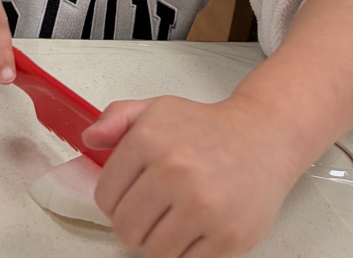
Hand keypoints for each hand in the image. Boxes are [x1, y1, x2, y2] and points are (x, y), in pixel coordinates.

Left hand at [82, 94, 296, 256]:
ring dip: (160, 239)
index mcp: (150, 138)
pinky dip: (187, 250)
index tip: (132, 192)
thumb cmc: (206, 127)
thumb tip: (89, 139)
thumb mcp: (157, 109)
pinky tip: (197, 225)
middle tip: (155, 207)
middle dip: (135, 222)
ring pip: (153, 251)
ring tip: (177, 215)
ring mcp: (202, 205)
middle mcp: (174, 170)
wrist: (263, 136)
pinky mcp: (227, 234)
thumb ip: (117, 118)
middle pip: (125, 228)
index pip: (105, 197)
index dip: (115, 199)